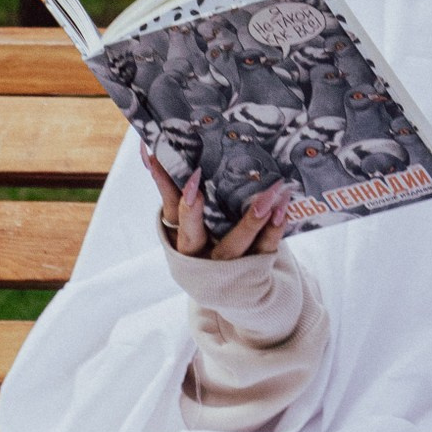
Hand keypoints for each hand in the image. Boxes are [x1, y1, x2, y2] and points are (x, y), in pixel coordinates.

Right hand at [144, 143, 291, 258]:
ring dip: (250, 220)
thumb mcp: (185, 217)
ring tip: (267, 194)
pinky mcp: (253, 267)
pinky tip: (281, 209)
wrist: (237, 281)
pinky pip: (263, 249)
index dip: (166, 189)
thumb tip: (149, 151)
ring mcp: (225, 263)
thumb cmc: (206, 237)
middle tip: (197, 181)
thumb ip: (171, 188)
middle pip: (191, 235)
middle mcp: (199, 254)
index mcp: (180, 236)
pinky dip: (273, 230)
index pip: (170, 211)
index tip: (162, 161)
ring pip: (233, 246)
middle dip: (192, 211)